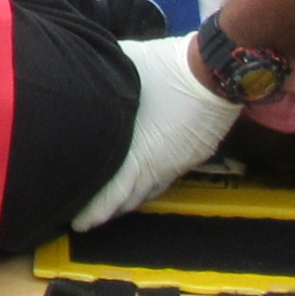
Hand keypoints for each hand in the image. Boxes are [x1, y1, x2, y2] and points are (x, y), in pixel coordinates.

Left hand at [71, 33, 247, 229]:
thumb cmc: (166, 71)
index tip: (78, 224)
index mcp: (138, 154)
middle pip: (130, 198)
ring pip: (149, 191)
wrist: (215, 72)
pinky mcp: (192, 156)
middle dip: (108, 211)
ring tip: (109, 209)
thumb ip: (102, 80)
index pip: (113, 193)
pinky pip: (165, 180)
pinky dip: (148, 187)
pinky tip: (140, 188)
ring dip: (129, 201)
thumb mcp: (124, 70)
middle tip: (87, 219)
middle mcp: (157, 166)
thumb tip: (82, 78)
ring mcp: (177, 163)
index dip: (95, 211)